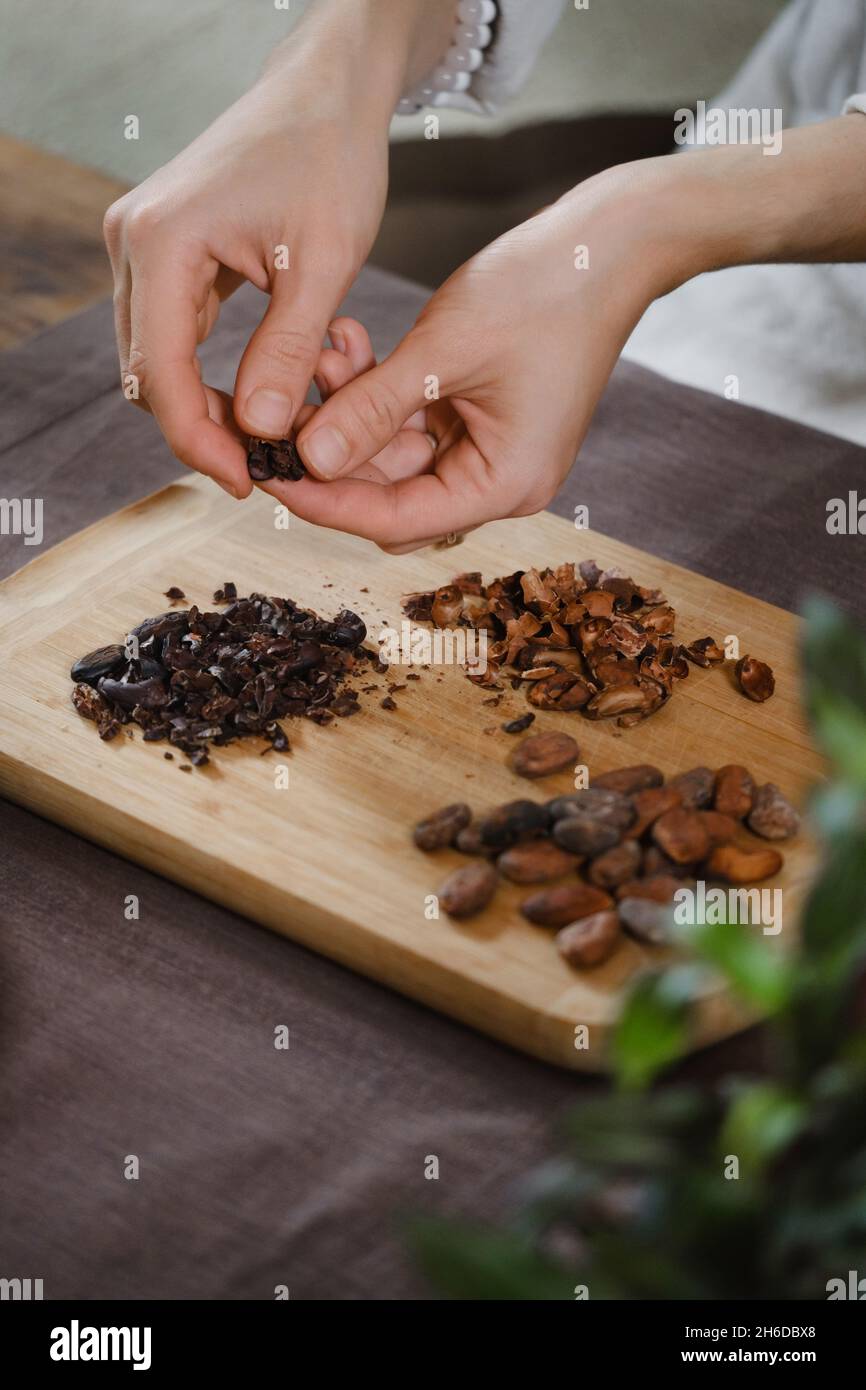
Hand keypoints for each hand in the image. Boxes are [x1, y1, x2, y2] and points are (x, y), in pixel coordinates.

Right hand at [102, 0, 446, 497]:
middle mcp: (134, 243)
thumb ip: (287, 352)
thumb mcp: (324, 264)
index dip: (199, 441)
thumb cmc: (331, 159)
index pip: (161, 375)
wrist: (327, 92)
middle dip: (203, 429)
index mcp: (162, 243)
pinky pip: (175, 333)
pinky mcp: (166, 251)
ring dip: (207, 405)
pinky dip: (211, 373)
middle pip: (149, 373)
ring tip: (270, 438)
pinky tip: (259, 397)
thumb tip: (257, 432)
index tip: (249, 481)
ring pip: (159, 359)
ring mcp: (144, 246)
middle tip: (266, 468)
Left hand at [276, 164, 673, 548]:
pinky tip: (348, 348)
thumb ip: (371, 410)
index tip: (267, 474)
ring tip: (318, 357)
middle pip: (390, 496)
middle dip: (332, 455)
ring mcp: (488, 451)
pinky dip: (377, 393)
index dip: (326, 502)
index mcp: (504, 484)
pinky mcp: (477, 420)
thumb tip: (305, 460)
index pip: (395, 518)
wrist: (606, 245)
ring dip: (350, 413)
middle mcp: (497, 480)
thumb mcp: (442, 352)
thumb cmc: (544, 293)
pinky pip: (410, 423)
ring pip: (392, 457)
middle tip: (274, 418)